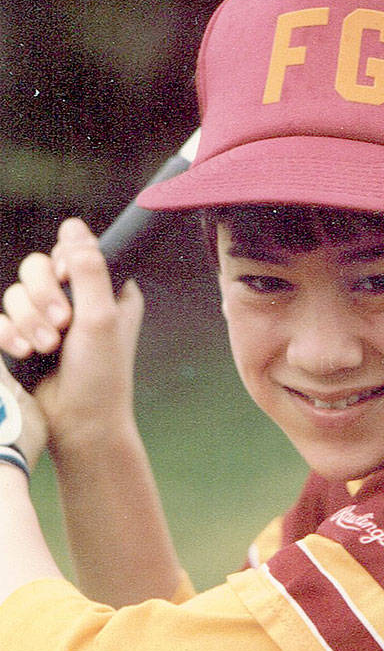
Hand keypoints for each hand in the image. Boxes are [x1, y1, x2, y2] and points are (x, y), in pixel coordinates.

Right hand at [0, 219, 143, 450]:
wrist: (78, 423)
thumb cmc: (101, 375)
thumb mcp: (101, 317)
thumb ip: (89, 270)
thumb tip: (73, 227)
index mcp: (106, 289)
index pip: (74, 248)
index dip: (64, 259)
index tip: (68, 278)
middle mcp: (78, 299)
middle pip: (37, 266)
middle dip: (42, 295)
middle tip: (61, 323)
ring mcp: (49, 318)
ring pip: (15, 292)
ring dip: (27, 320)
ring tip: (45, 348)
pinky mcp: (24, 337)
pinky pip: (1, 318)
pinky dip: (9, 333)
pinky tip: (23, 352)